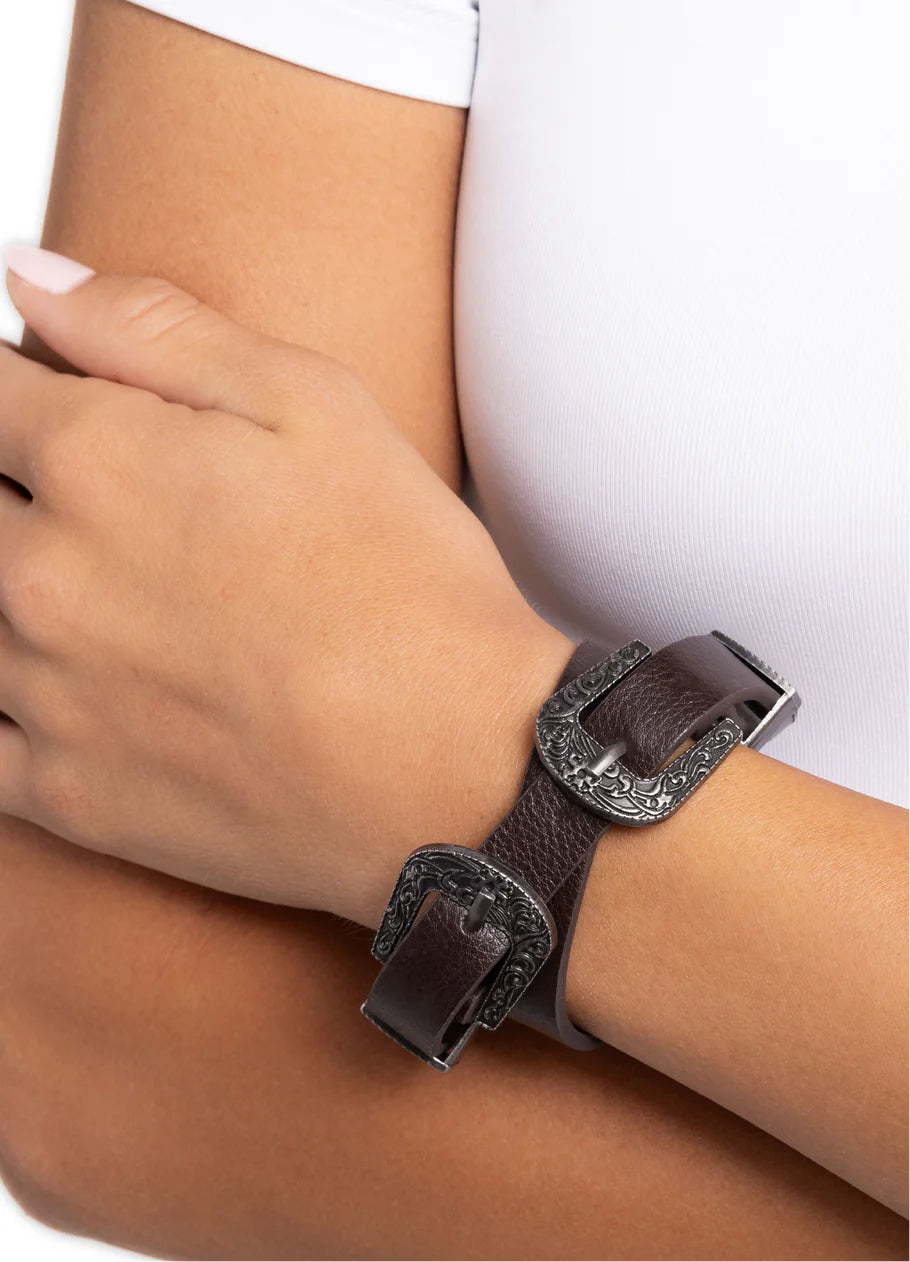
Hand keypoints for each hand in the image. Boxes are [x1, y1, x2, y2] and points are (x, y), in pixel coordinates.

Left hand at [0, 246, 573, 923]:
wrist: (455, 765)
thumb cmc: (405, 581)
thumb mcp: (314, 406)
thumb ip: (155, 330)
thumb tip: (27, 276)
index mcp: (96, 462)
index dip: (13, 382)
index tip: (44, 401)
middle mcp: (42, 576)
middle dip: (15, 481)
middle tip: (108, 503)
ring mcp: (44, 694)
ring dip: (12, 583)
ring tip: (103, 589)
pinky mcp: (64, 794)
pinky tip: (48, 681)